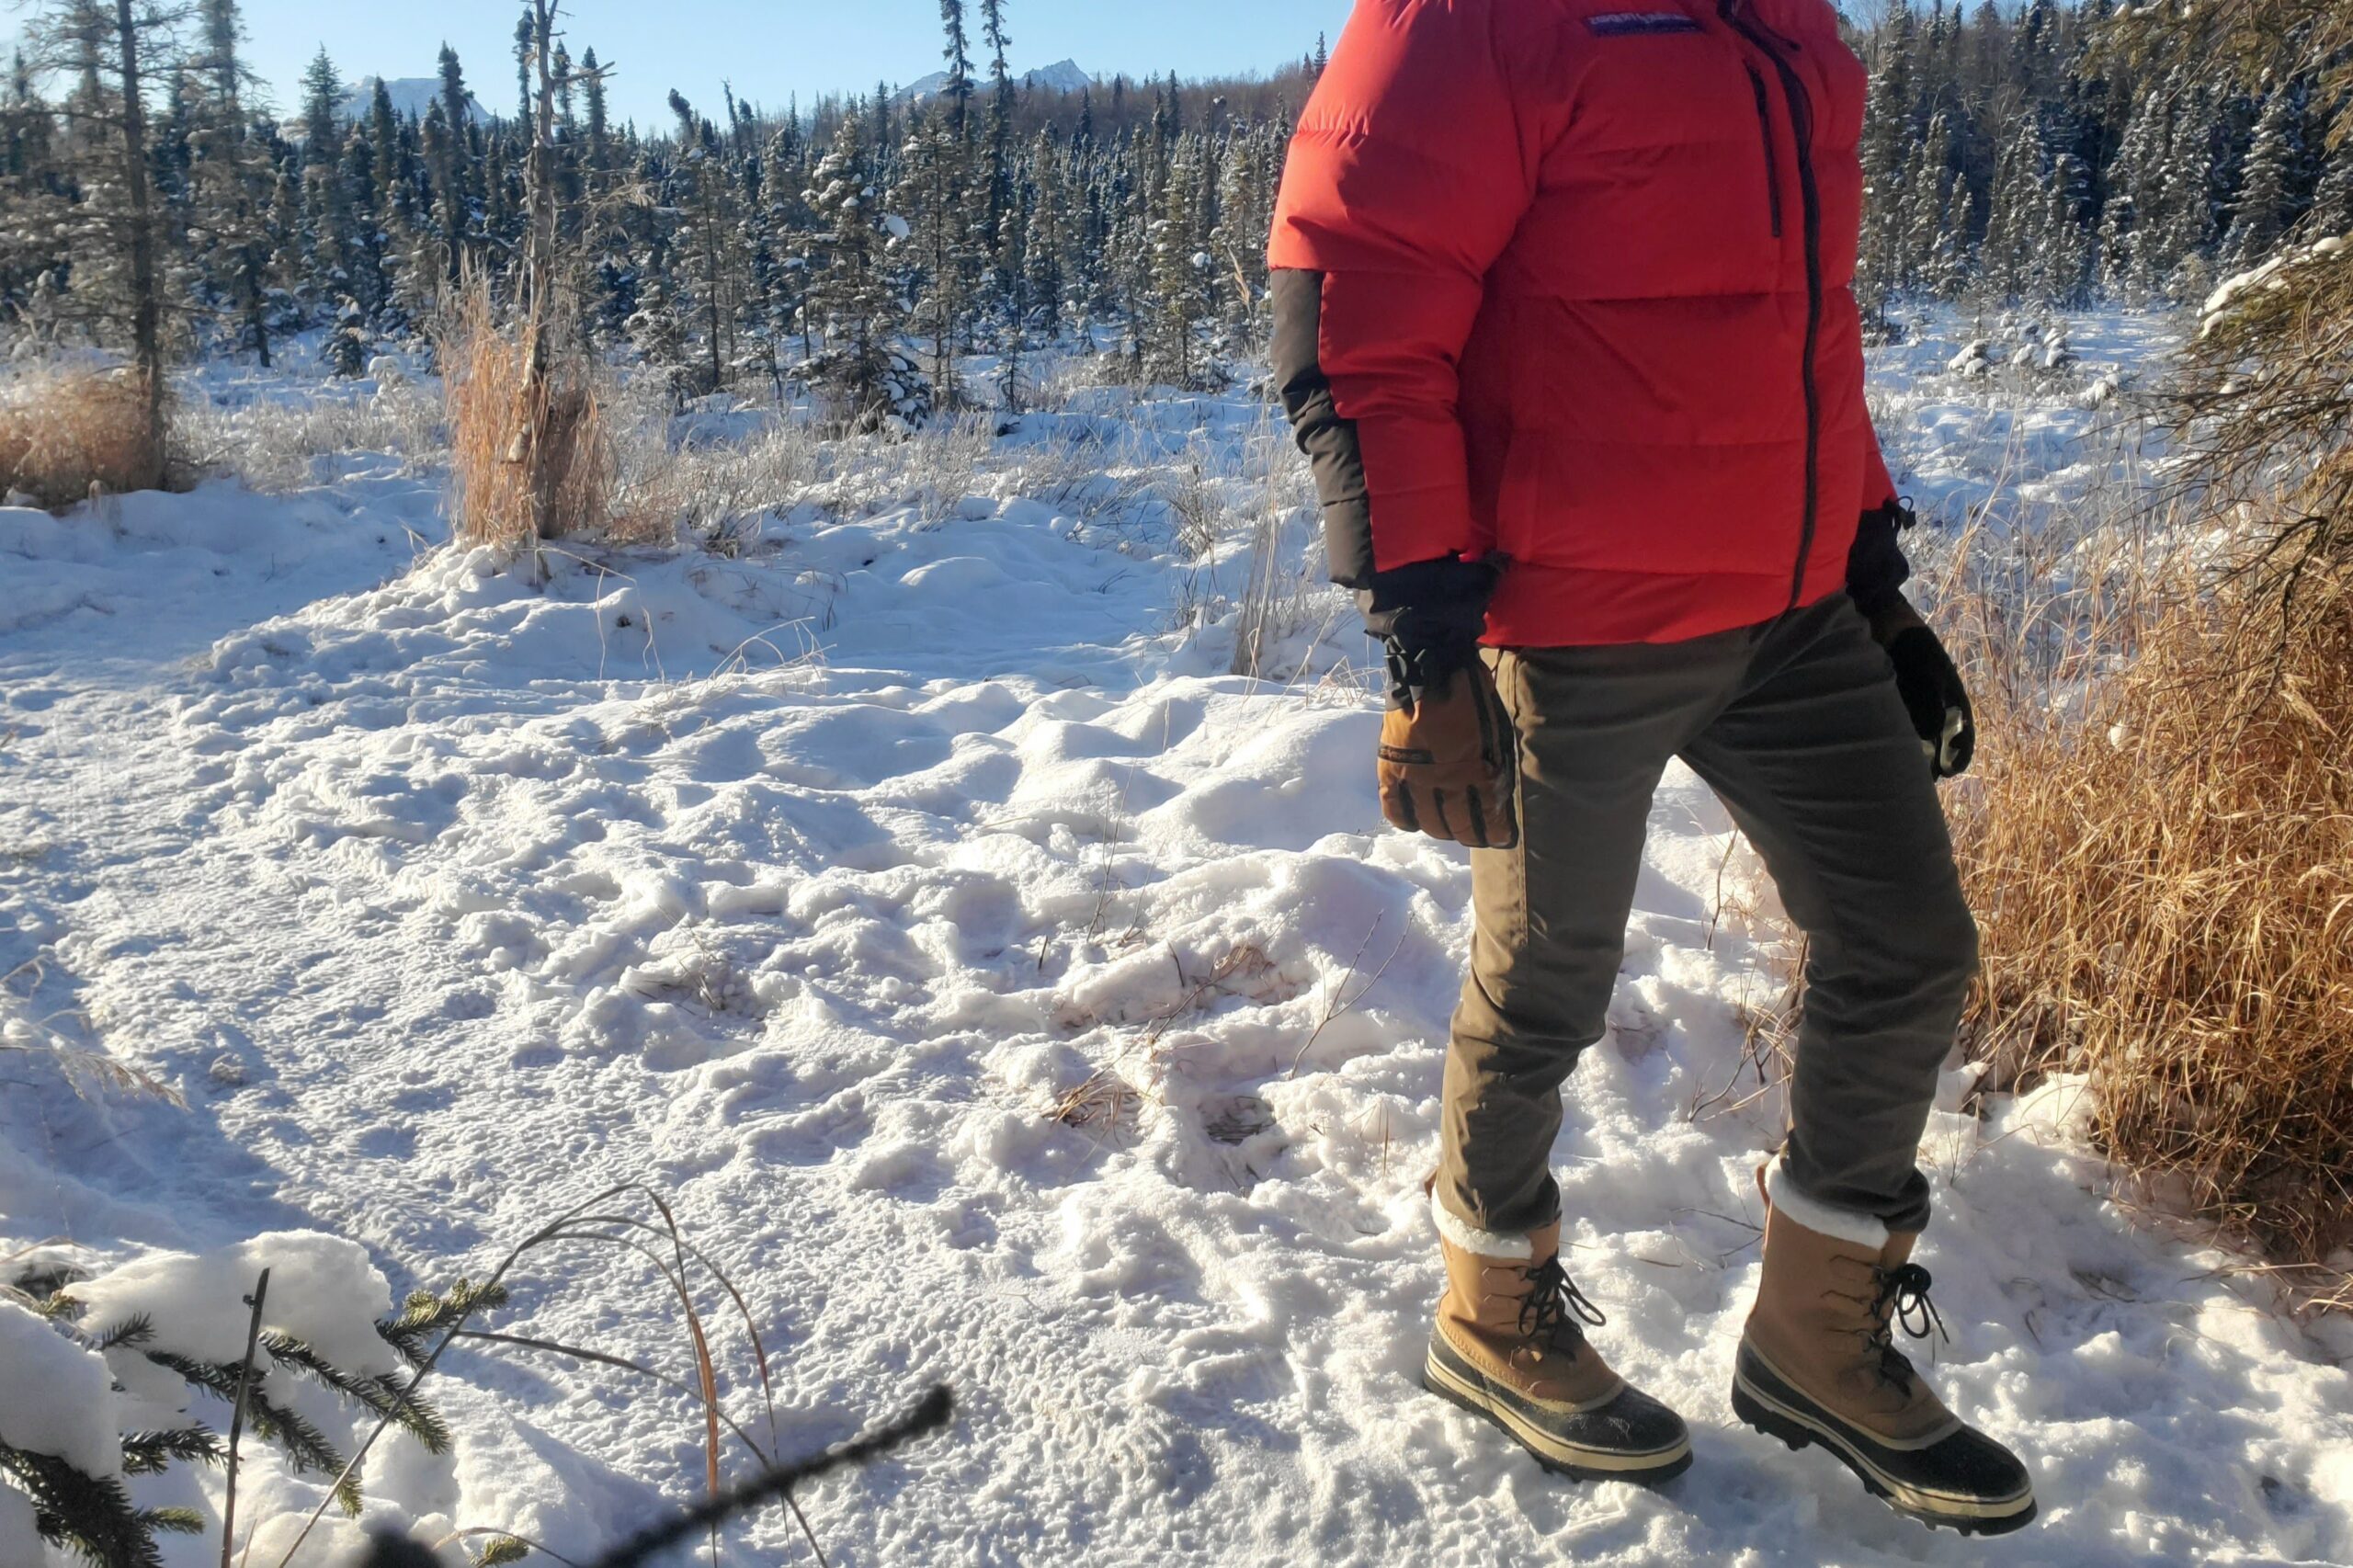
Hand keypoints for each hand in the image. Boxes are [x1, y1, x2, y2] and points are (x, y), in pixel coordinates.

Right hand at [1377, 648, 1518, 846]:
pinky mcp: (1391, 769)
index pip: (1488, 819)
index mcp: (1477, 772)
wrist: (1430, 666)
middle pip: (1458, 826)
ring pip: (1429, 823)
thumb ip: (1497, 768)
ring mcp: (1415, 778)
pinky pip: (1395, 808)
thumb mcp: (1497, 733)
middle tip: (1475, 833)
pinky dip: (1405, 820)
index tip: (1501, 837)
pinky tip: (1416, 821)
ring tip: (1448, 827)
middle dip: (1471, 834)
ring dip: (1442, 830)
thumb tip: (1497, 796)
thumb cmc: (1473, 697)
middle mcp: (1446, 782)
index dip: (1496, 833)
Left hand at [1865, 600, 1973, 778]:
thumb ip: (1929, 699)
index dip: (1959, 753)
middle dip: (1931, 761)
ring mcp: (1909, 706)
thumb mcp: (1927, 670)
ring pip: (1915, 738)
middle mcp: (1932, 706)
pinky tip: (1880, 755)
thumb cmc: (1911, 644)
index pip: (1962, 733)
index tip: (1951, 771)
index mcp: (1951, 699)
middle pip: (1937, 742)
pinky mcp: (1887, 705)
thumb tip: (1931, 733)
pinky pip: (1893, 729)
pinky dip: (1891, 743)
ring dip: (1911, 756)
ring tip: (1902, 776)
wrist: (1881, 622)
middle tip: (1923, 782)